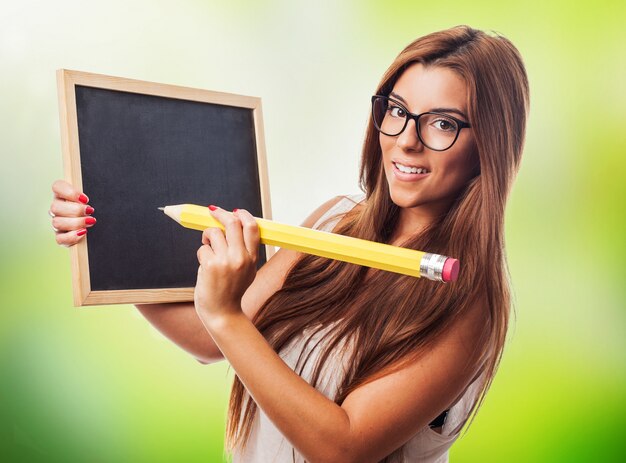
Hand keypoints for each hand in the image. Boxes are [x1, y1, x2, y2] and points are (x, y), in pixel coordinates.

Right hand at [49, 180, 95, 246]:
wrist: (100, 230)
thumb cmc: (95, 212)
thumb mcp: (95, 200)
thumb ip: (90, 196)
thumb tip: (88, 202)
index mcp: (63, 195)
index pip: (57, 186)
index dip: (70, 192)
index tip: (85, 199)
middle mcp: (57, 209)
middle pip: (55, 207)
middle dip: (75, 210)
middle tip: (90, 211)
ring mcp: (57, 223)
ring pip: (57, 223)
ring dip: (76, 223)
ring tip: (90, 222)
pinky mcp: (61, 237)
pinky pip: (60, 239)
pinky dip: (72, 236)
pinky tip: (83, 232)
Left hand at [194, 206, 259, 324]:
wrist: (223, 313)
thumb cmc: (231, 291)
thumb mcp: (247, 271)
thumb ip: (244, 251)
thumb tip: (233, 226)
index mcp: (253, 258)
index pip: (252, 228)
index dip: (243, 214)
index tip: (235, 211)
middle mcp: (242, 257)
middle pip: (232, 223)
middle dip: (220, 214)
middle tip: (212, 212)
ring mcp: (226, 261)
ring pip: (213, 233)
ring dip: (207, 237)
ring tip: (208, 249)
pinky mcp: (211, 265)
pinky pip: (203, 248)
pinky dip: (202, 254)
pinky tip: (205, 267)